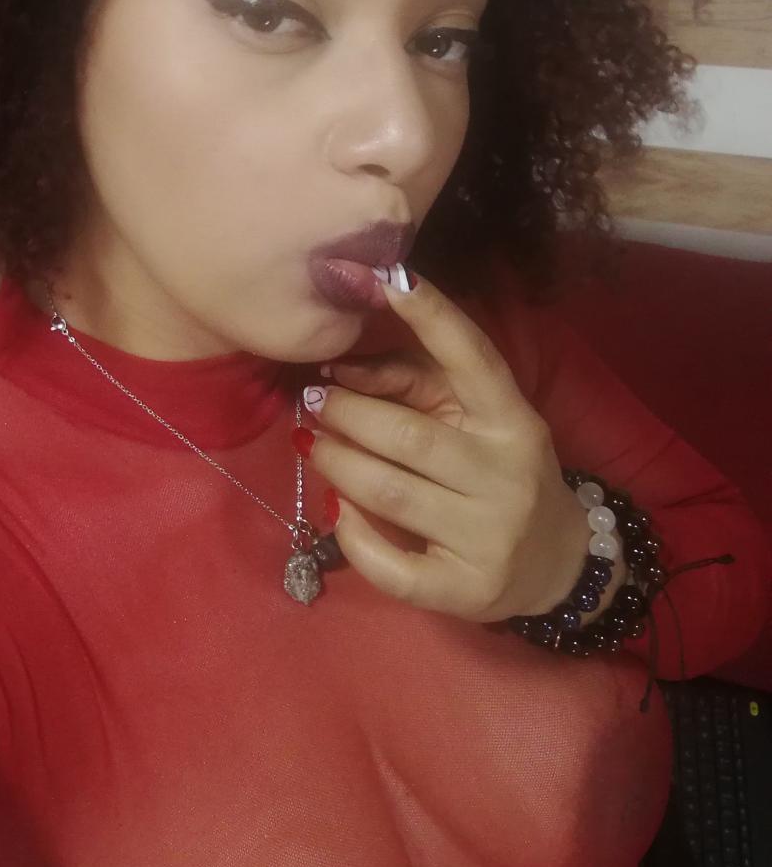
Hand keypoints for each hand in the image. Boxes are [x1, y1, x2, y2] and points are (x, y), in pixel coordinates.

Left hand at [305, 266, 595, 623]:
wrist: (556, 565)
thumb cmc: (498, 474)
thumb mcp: (478, 424)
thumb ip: (418, 388)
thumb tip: (340, 370)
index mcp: (512, 420)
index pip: (473, 358)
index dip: (432, 315)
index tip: (388, 277)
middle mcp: (506, 473)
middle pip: (406, 435)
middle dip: (346, 413)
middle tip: (311, 400)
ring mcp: (488, 535)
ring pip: (388, 492)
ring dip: (335, 463)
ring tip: (310, 443)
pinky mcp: (466, 589)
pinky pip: (391, 564)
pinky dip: (353, 537)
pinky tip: (336, 512)